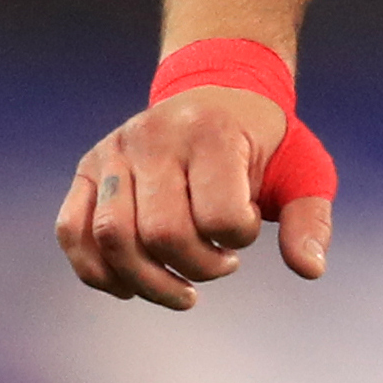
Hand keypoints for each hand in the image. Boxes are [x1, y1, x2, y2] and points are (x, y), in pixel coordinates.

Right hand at [55, 87, 332, 309]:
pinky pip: (72, 231)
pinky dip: (97, 271)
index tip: (247, 229)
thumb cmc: (266, 142)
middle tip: (223, 265)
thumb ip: (310, 219)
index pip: (218, 215)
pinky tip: (131, 288)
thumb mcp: (304, 171)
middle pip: (162, 233)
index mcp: (212, 132)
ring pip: (111, 238)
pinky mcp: (88, 169)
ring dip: (147, 282)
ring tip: (183, 288)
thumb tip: (310, 270)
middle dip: (197, 268)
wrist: (221, 93)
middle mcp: (154, 136)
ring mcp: (114, 151)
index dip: (238, 239)